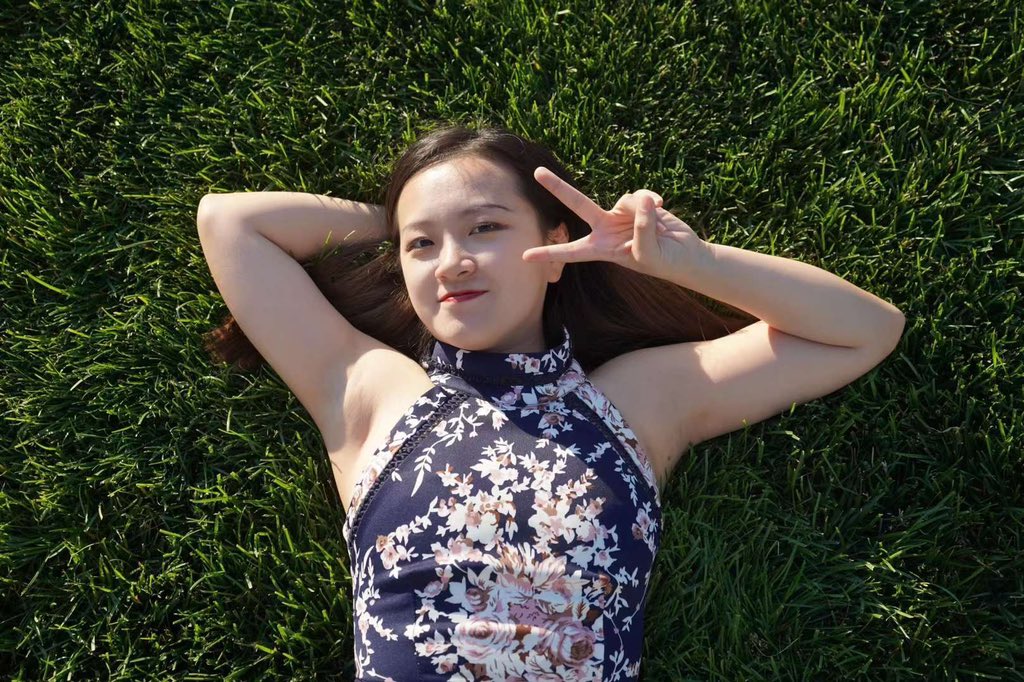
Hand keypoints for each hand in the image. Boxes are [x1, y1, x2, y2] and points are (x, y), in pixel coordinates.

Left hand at [522, 166, 709, 280]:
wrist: (685, 253)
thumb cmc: (664, 262)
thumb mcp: (649, 254)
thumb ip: (641, 229)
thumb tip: (641, 201)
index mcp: (602, 249)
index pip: (572, 252)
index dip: (550, 254)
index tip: (525, 257)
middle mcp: (606, 229)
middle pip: (577, 204)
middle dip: (557, 187)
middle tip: (536, 172)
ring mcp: (620, 214)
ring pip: (624, 199)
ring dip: (643, 210)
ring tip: (658, 227)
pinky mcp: (637, 203)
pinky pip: (640, 195)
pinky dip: (652, 200)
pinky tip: (662, 206)